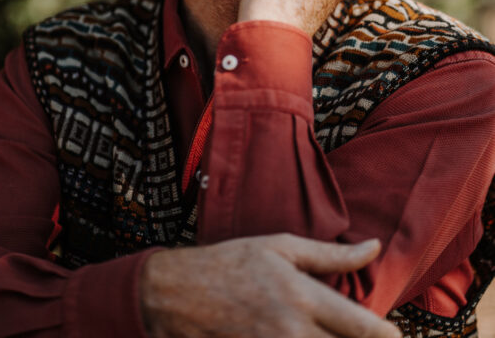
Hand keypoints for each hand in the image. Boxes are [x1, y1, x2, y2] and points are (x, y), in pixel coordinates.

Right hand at [140, 233, 400, 337]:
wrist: (180, 293)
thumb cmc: (233, 262)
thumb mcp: (282, 246)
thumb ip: (331, 255)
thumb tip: (374, 247)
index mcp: (304, 297)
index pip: (362, 328)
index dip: (387, 336)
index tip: (395, 336)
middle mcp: (294, 332)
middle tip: (366, 336)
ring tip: (335, 336)